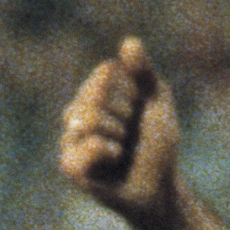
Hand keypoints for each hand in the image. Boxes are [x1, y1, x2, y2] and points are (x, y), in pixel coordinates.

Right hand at [59, 40, 181, 226]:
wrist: (159, 188)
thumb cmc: (157, 146)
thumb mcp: (157, 102)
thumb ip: (143, 73)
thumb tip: (129, 41)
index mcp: (95, 93)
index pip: (106, 72)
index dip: (131, 91)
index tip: (138, 112)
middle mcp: (77, 112)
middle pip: (95, 93)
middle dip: (124, 115)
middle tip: (130, 136)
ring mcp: (70, 139)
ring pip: (88, 118)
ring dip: (118, 135)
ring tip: (122, 152)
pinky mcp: (70, 166)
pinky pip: (87, 144)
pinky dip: (107, 151)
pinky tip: (113, 161)